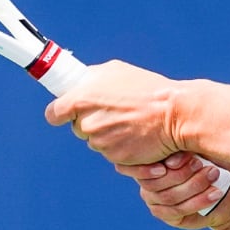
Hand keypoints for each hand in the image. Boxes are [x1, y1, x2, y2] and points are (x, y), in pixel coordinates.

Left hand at [44, 60, 180, 164]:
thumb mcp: (116, 71)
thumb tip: (81, 83)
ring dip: (108, 134)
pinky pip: (112, 153)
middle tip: (114, 112)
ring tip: (130, 122)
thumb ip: (91, 79)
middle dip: (91, 122)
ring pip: (96, 140)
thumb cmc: (148, 89)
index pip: (54, 113)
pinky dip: (121, 146)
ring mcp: (100, 142)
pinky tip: (136, 134)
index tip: (65, 114)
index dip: (60, 114)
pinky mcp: (114, 157)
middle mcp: (86, 122)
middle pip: (78, 127)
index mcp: (81, 99)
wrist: (175, 113)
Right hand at [115, 153, 229, 229]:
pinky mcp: (167, 214)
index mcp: (151, 158)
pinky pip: (178, 210)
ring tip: (214, 175)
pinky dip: (198, 201)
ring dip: (194, 186)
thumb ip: (186, 148)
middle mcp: (148, 179)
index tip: (190, 156)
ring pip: (169, 196)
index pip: (148, 162)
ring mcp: (155, 199)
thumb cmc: (212, 159)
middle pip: (157, 182)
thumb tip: (173, 158)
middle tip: (206, 165)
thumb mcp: (201, 148)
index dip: (171, 160)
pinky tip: (215, 194)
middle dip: (184, 173)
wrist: (227, 185)